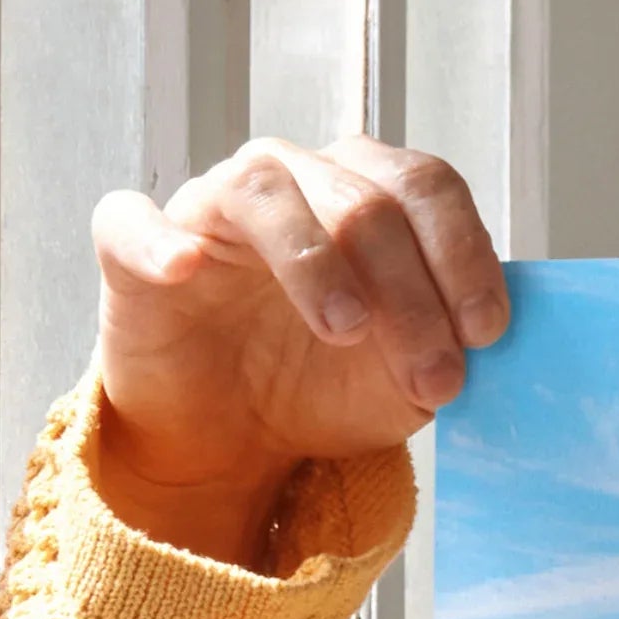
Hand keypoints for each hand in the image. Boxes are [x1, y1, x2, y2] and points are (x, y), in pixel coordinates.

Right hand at [88, 138, 506, 566]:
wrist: (233, 438)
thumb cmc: (322, 386)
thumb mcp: (405, 380)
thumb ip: (446, 348)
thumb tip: (481, 339)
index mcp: (367, 195)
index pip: (426, 188)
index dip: (463, 254)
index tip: (486, 333)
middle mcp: (293, 181)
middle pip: (363, 200)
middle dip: (411, 294)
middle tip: (433, 377)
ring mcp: (211, 207)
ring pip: (265, 191)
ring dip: (316, 262)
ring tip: (346, 330)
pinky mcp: (134, 248)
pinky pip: (133, 221)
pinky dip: (159, 240)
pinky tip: (186, 269)